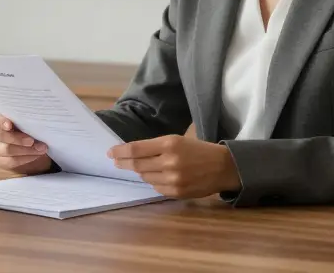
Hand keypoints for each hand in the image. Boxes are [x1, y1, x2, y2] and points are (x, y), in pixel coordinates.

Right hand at [0, 109, 53, 174]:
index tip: (10, 124)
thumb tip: (38, 116)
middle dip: (18, 139)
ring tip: (40, 148)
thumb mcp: (30, 119)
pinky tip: (35, 155)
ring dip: (25, 150)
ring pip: (5, 150)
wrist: (35, 144)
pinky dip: (25, 158)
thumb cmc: (31, 126)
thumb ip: (27, 117)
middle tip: (32, 141)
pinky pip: (10, 161)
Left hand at [108, 135, 240, 198]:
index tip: (110, 152)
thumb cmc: (198, 150)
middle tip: (116, 161)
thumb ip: (155, 147)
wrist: (222, 167)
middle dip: (124, 163)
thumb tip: (131, 153)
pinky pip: (155, 188)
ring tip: (144, 167)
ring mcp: (173, 179)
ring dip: (141, 172)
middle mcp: (170, 162)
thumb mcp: (177, 140)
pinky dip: (153, 181)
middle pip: (137, 164)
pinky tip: (159, 176)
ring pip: (145, 177)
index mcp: (170, 144)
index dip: (120, 151)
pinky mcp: (176, 192)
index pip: (136, 149)